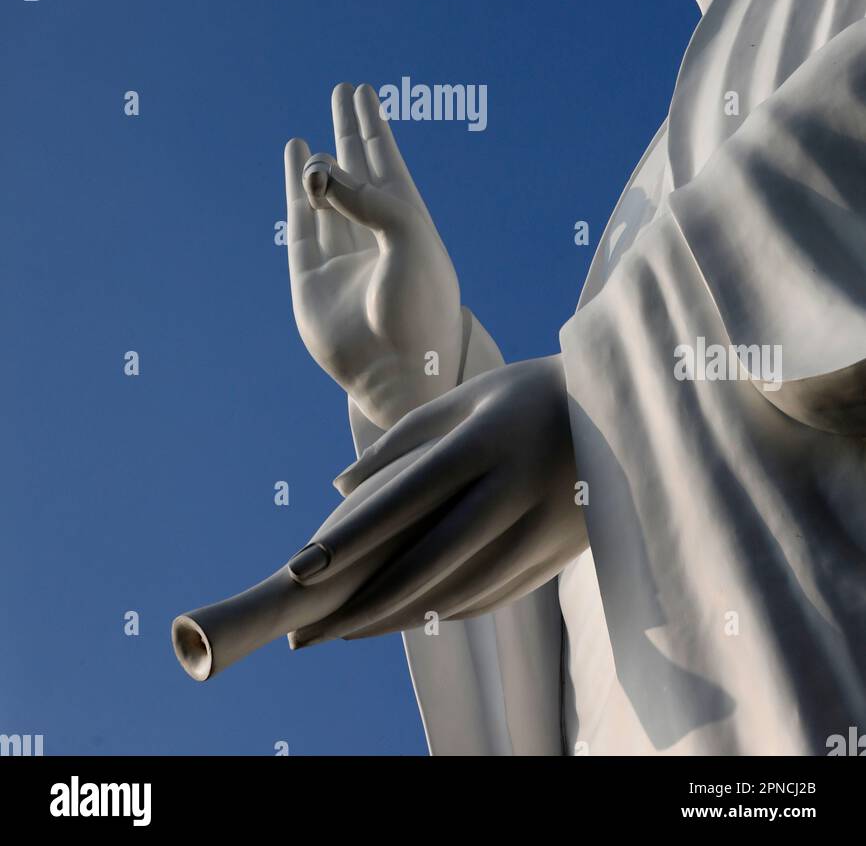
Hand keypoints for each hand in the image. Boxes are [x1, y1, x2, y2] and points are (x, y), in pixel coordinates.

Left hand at [284, 355, 585, 644]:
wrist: (632, 410)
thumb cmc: (530, 393)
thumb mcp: (469, 396)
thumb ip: (401, 439)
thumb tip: (337, 485)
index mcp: (488, 441)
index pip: (408, 495)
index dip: (353, 534)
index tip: (301, 565)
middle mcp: (516, 488)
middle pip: (432, 558)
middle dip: (366, 598)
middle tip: (311, 626)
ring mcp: (542, 528)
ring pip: (462, 589)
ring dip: (401, 616)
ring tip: (347, 631)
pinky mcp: (558, 554)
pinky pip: (493, 595)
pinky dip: (445, 612)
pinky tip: (408, 619)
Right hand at [285, 83, 462, 429]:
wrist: (399, 367)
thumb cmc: (419, 304)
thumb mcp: (408, 236)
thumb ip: (367, 197)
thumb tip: (321, 168)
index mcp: (408, 222)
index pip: (387, 162)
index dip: (375, 127)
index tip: (365, 93)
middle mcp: (375, 233)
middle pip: (358, 169)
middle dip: (349, 131)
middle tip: (342, 90)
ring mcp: (342, 254)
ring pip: (326, 195)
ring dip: (318, 164)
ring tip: (309, 138)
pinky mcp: (310, 277)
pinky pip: (301, 224)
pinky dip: (295, 193)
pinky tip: (294, 165)